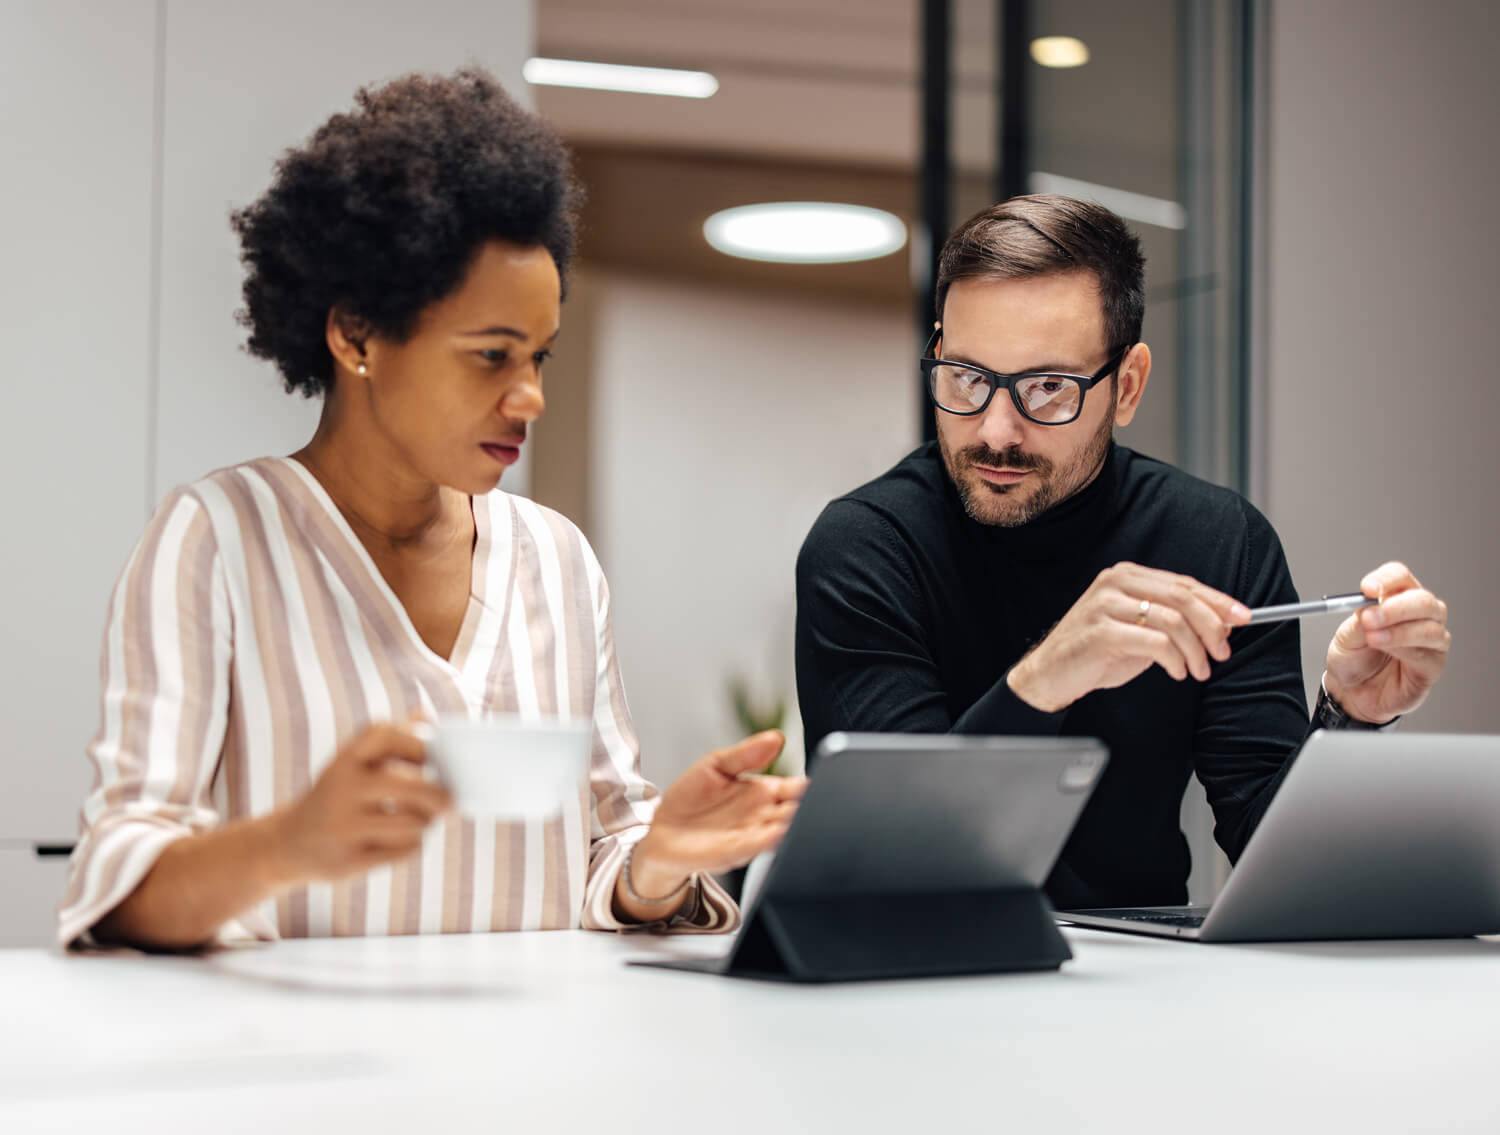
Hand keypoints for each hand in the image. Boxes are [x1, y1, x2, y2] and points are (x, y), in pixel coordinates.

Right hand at [268, 722, 451, 886]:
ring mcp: (342, 826)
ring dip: (425, 824)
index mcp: (344, 759)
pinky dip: (411, 845)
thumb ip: (391, 739)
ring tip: (418, 821)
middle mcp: (341, 788)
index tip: (428, 759)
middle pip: (414, 787)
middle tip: (448, 801)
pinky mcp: (347, 861)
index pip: (389, 735)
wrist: (286, 844)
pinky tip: (398, 841)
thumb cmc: (336, 796)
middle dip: (440, 796)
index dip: (418, 745)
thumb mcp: (353, 763)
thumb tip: (426, 714)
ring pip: (414, 823)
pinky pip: (403, 851)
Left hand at [627, 731, 807, 898]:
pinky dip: (770, 840)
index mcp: (764, 791)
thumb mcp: (715, 765)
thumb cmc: (689, 799)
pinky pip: (759, 845)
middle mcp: (763, 815)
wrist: (661, 832)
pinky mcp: (736, 851)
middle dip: (810, 807)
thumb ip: (746, 753)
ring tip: (800, 813)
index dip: (810, 786)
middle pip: (797, 810)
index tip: (819, 781)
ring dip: (795, 824)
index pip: (796, 788)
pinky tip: (777, 831)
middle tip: (816, 799)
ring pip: (785, 830)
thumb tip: (776, 737)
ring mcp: (752, 835)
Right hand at [1007, 562, 1251, 712]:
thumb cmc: (1097, 652)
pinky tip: (1176, 672)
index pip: (1183, 583)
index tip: (1244, 617)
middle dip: (1212, 626)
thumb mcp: (1140, 630)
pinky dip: (1174, 660)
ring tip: (1198, 670)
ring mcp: (1105, 606)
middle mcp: (1115, 583)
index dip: (1218, 600)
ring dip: (1194, 650)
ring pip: (1172, 621)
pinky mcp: (1101, 632)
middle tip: (1223, 651)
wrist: (1051, 673)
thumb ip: (1174, 621)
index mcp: (1126, 576)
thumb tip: (1223, 622)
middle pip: (1182, 597)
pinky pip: (1154, 642)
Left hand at [1324, 562, 1449, 723]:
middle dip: (1395, 608)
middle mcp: (1419, 615)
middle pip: (1422, 599)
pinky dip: (1405, 648)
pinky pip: (1428, 652)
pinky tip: (1387, 650)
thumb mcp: (1345, 637)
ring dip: (1398, 631)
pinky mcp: (1433, 665)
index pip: (1400, 577)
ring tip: (1373, 638)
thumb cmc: (1352, 659)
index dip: (1386, 579)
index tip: (1367, 589)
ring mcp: (1431, 639)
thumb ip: (1359, 621)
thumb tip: (1369, 605)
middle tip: (1370, 617)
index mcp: (1396, 599)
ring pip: (1429, 626)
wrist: (1351, 693)